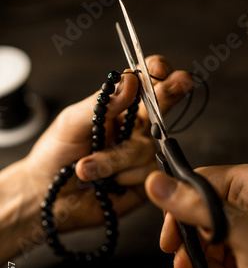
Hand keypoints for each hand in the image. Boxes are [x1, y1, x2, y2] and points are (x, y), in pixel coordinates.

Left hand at [24, 55, 192, 231]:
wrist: (48, 199)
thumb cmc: (55, 155)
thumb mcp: (71, 123)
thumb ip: (101, 102)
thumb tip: (129, 80)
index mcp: (118, 109)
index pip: (143, 85)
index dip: (156, 73)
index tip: (158, 68)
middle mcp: (135, 130)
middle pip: (161, 107)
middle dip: (169, 93)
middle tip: (180, 82)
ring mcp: (142, 156)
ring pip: (145, 147)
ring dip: (114, 159)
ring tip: (86, 169)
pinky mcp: (146, 183)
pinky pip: (146, 174)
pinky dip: (122, 177)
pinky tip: (106, 184)